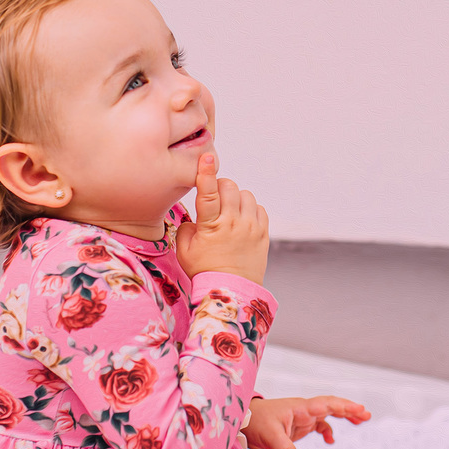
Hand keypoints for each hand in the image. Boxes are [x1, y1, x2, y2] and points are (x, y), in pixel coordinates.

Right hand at [175, 153, 268, 284]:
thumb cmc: (204, 270)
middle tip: (215, 200)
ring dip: (236, 198)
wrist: (231, 291)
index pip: (208, 192)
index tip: (207, 157)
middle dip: (220, 187)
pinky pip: (259, 209)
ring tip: (229, 214)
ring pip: (246, 195)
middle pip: (230, 186)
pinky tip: (241, 221)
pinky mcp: (263, 233)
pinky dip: (250, 210)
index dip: (206, 172)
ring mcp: (251, 227)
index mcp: (211, 225)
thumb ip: (187, 227)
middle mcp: (234, 222)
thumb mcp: (185, 250)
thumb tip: (195, 216)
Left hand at [241, 396, 370, 448]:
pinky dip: (327, 430)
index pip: (327, 404)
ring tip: (361, 420)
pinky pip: (318, 425)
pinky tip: (331, 440)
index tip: (360, 409)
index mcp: (300, 407)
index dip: (344, 406)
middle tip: (366, 414)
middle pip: (331, 405)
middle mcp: (304, 409)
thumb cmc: (255, 422)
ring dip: (343, 416)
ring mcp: (301, 416)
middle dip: (349, 408)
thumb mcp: (272, 438)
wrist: (242, 420)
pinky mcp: (298, 425)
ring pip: (327, 414)